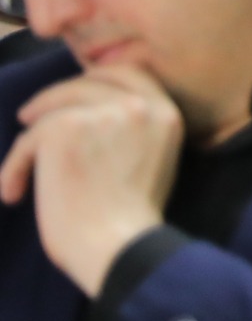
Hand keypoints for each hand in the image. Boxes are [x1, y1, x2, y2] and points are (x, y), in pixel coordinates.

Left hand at [0, 65, 184, 295]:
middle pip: (87, 83)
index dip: (98, 80)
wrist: (118, 246)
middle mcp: (137, 105)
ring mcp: (101, 114)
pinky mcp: (64, 128)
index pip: (130, 74)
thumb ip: (135, 133)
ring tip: (18, 172)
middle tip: (31, 116)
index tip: (75, 96)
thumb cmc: (131, 222)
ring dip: (30, 140)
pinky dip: (14, 168)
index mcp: (166, 113)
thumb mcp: (152, 162)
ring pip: (52, 109)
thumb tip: (92, 121)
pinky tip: (13, 195)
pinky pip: (28, 140)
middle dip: (55, 98)